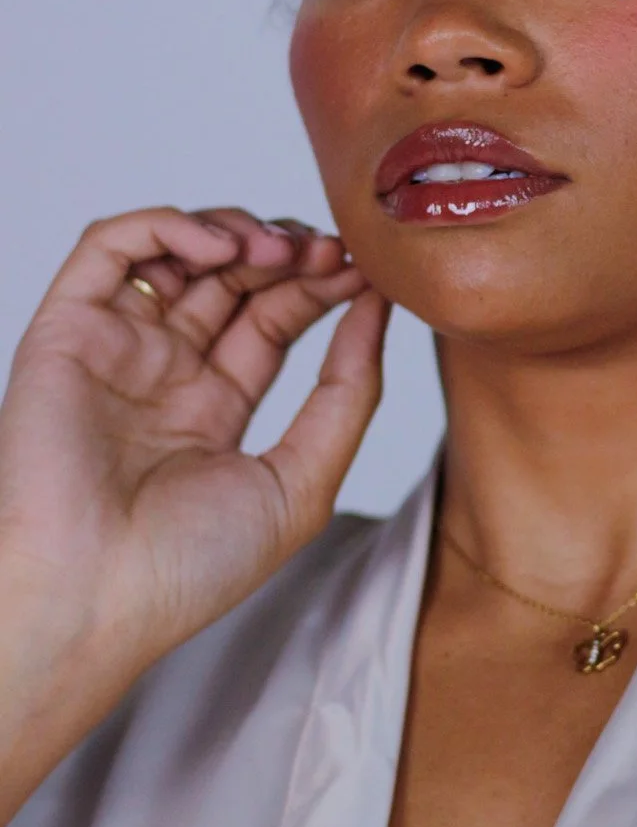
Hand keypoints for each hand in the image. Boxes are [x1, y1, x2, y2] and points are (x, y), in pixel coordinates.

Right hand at [0, 206, 388, 818]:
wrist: (94, 601)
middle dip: (290, 252)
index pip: (275, 319)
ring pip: (177, 249)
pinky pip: (110, 247)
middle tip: (330, 253)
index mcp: (213, 408)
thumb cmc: (187, 569)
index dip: (320, 285)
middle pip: (234, 279)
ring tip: (280, 252)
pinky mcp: (68, 330)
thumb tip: (379, 310)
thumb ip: (347, 396)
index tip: (365, 271)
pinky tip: (221, 249)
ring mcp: (115, 347)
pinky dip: (168, 226)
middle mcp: (162, 371)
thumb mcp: (301, 483)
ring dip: (237, 232)